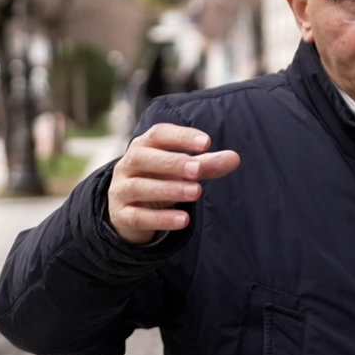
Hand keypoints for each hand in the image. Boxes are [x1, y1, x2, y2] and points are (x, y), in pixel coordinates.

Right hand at [107, 123, 241, 244]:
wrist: (129, 210)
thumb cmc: (160, 180)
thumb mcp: (183, 171)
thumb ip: (206, 164)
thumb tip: (234, 158)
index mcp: (144, 147)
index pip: (157, 134)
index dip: (181, 136)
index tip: (207, 142)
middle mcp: (127, 165)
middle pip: (142, 158)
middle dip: (171, 162)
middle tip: (198, 169)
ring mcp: (120, 191)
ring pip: (138, 187)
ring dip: (168, 189)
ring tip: (196, 192)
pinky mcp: (122, 216)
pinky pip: (137, 217)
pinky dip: (161, 218)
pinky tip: (184, 220)